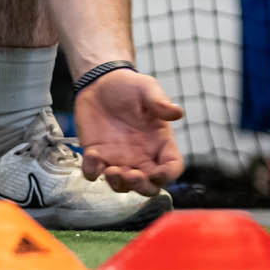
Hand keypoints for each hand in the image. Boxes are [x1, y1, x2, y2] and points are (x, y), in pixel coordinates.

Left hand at [74, 70, 184, 194]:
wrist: (99, 82)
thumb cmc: (128, 86)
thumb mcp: (147, 88)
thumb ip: (160, 102)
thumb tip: (177, 113)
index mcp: (159, 143)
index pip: (171, 167)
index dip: (168, 175)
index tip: (159, 173)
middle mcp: (141, 156)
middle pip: (148, 185)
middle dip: (141, 187)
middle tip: (131, 175)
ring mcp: (118, 158)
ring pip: (122, 185)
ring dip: (118, 184)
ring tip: (111, 170)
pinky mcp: (96, 155)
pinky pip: (93, 172)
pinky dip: (92, 171)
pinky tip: (92, 154)